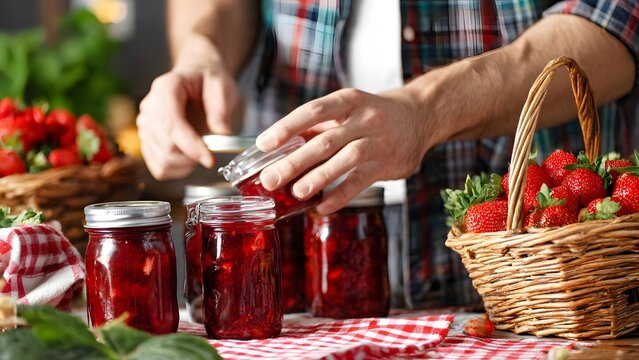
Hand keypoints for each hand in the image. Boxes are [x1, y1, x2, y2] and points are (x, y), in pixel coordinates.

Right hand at [137, 53, 237, 179]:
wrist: (195, 78)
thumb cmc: (207, 81)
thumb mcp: (221, 86)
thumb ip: (221, 108)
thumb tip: (222, 132)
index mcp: (165, 89)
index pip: (172, 125)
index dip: (191, 147)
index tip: (211, 160)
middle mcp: (149, 108)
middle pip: (166, 148)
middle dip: (193, 156)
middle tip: (211, 150)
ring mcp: (144, 126)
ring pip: (162, 161)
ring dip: (186, 165)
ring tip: (201, 151)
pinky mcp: (147, 142)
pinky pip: (159, 168)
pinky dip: (177, 170)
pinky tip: (189, 158)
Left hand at [255, 88, 433, 213]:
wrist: (419, 116)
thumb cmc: (372, 114)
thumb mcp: (347, 110)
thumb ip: (318, 127)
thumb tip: (279, 149)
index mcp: (348, 101)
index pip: (313, 111)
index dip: (287, 127)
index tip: (264, 144)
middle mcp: (364, 119)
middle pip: (325, 140)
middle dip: (295, 161)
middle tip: (270, 178)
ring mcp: (377, 142)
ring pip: (345, 160)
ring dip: (319, 177)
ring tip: (296, 192)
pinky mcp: (386, 164)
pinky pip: (361, 181)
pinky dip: (341, 195)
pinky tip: (322, 207)